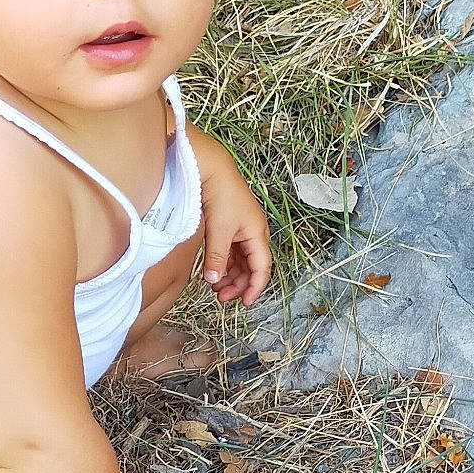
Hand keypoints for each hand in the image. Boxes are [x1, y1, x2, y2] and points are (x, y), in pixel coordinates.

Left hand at [198, 155, 271, 306]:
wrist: (211, 169)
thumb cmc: (220, 196)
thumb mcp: (219, 231)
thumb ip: (217, 259)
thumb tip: (214, 281)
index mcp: (257, 234)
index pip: (262, 268)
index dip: (255, 288)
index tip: (244, 303)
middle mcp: (253, 233)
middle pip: (252, 267)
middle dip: (239, 284)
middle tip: (222, 297)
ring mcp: (242, 230)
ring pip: (241, 261)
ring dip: (231, 276)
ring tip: (215, 288)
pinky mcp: (230, 226)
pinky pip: (232, 252)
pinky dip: (224, 264)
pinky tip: (213, 272)